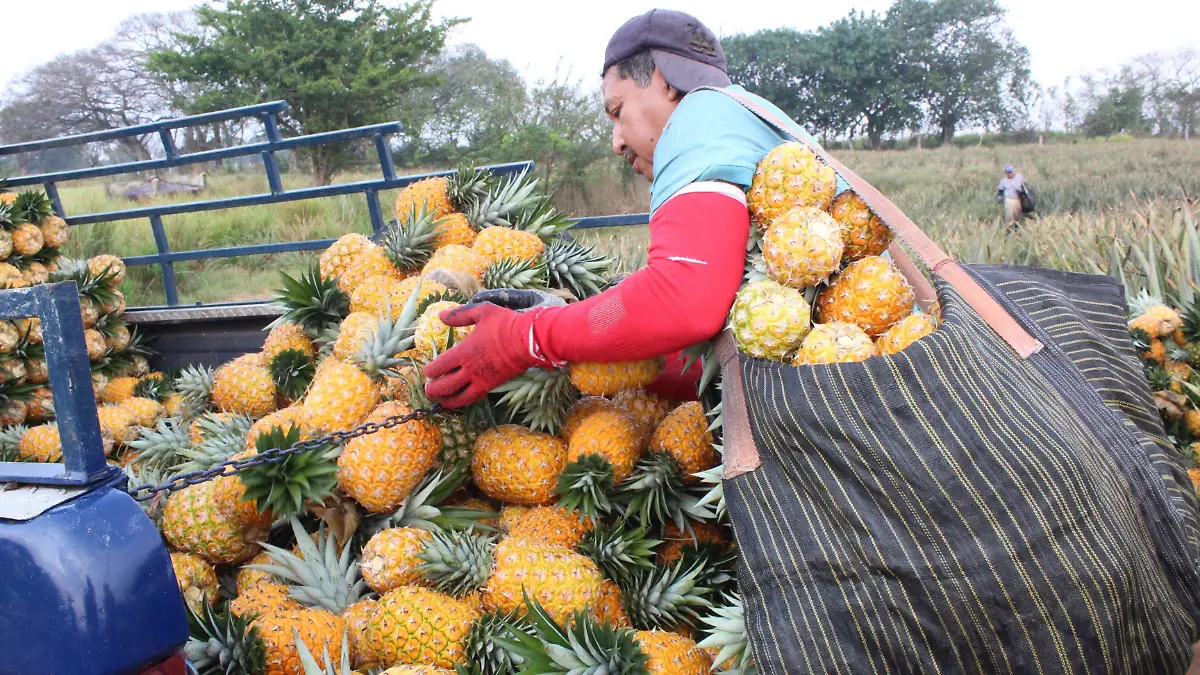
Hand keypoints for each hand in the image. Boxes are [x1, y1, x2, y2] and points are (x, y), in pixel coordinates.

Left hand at [422, 302, 539, 407]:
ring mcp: (482, 379)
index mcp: (464, 351)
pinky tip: (461, 400)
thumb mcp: (481, 312)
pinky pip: (475, 397)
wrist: (529, 340)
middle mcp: (470, 369)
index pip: (440, 366)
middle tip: (428, 390)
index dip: (430, 371)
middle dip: (434, 390)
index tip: (427, 372)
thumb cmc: (505, 324)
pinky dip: (465, 401)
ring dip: (447, 400)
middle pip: (446, 386)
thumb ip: (459, 315)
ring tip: (441, 401)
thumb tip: (440, 316)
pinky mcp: (493, 385)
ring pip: (459, 397)